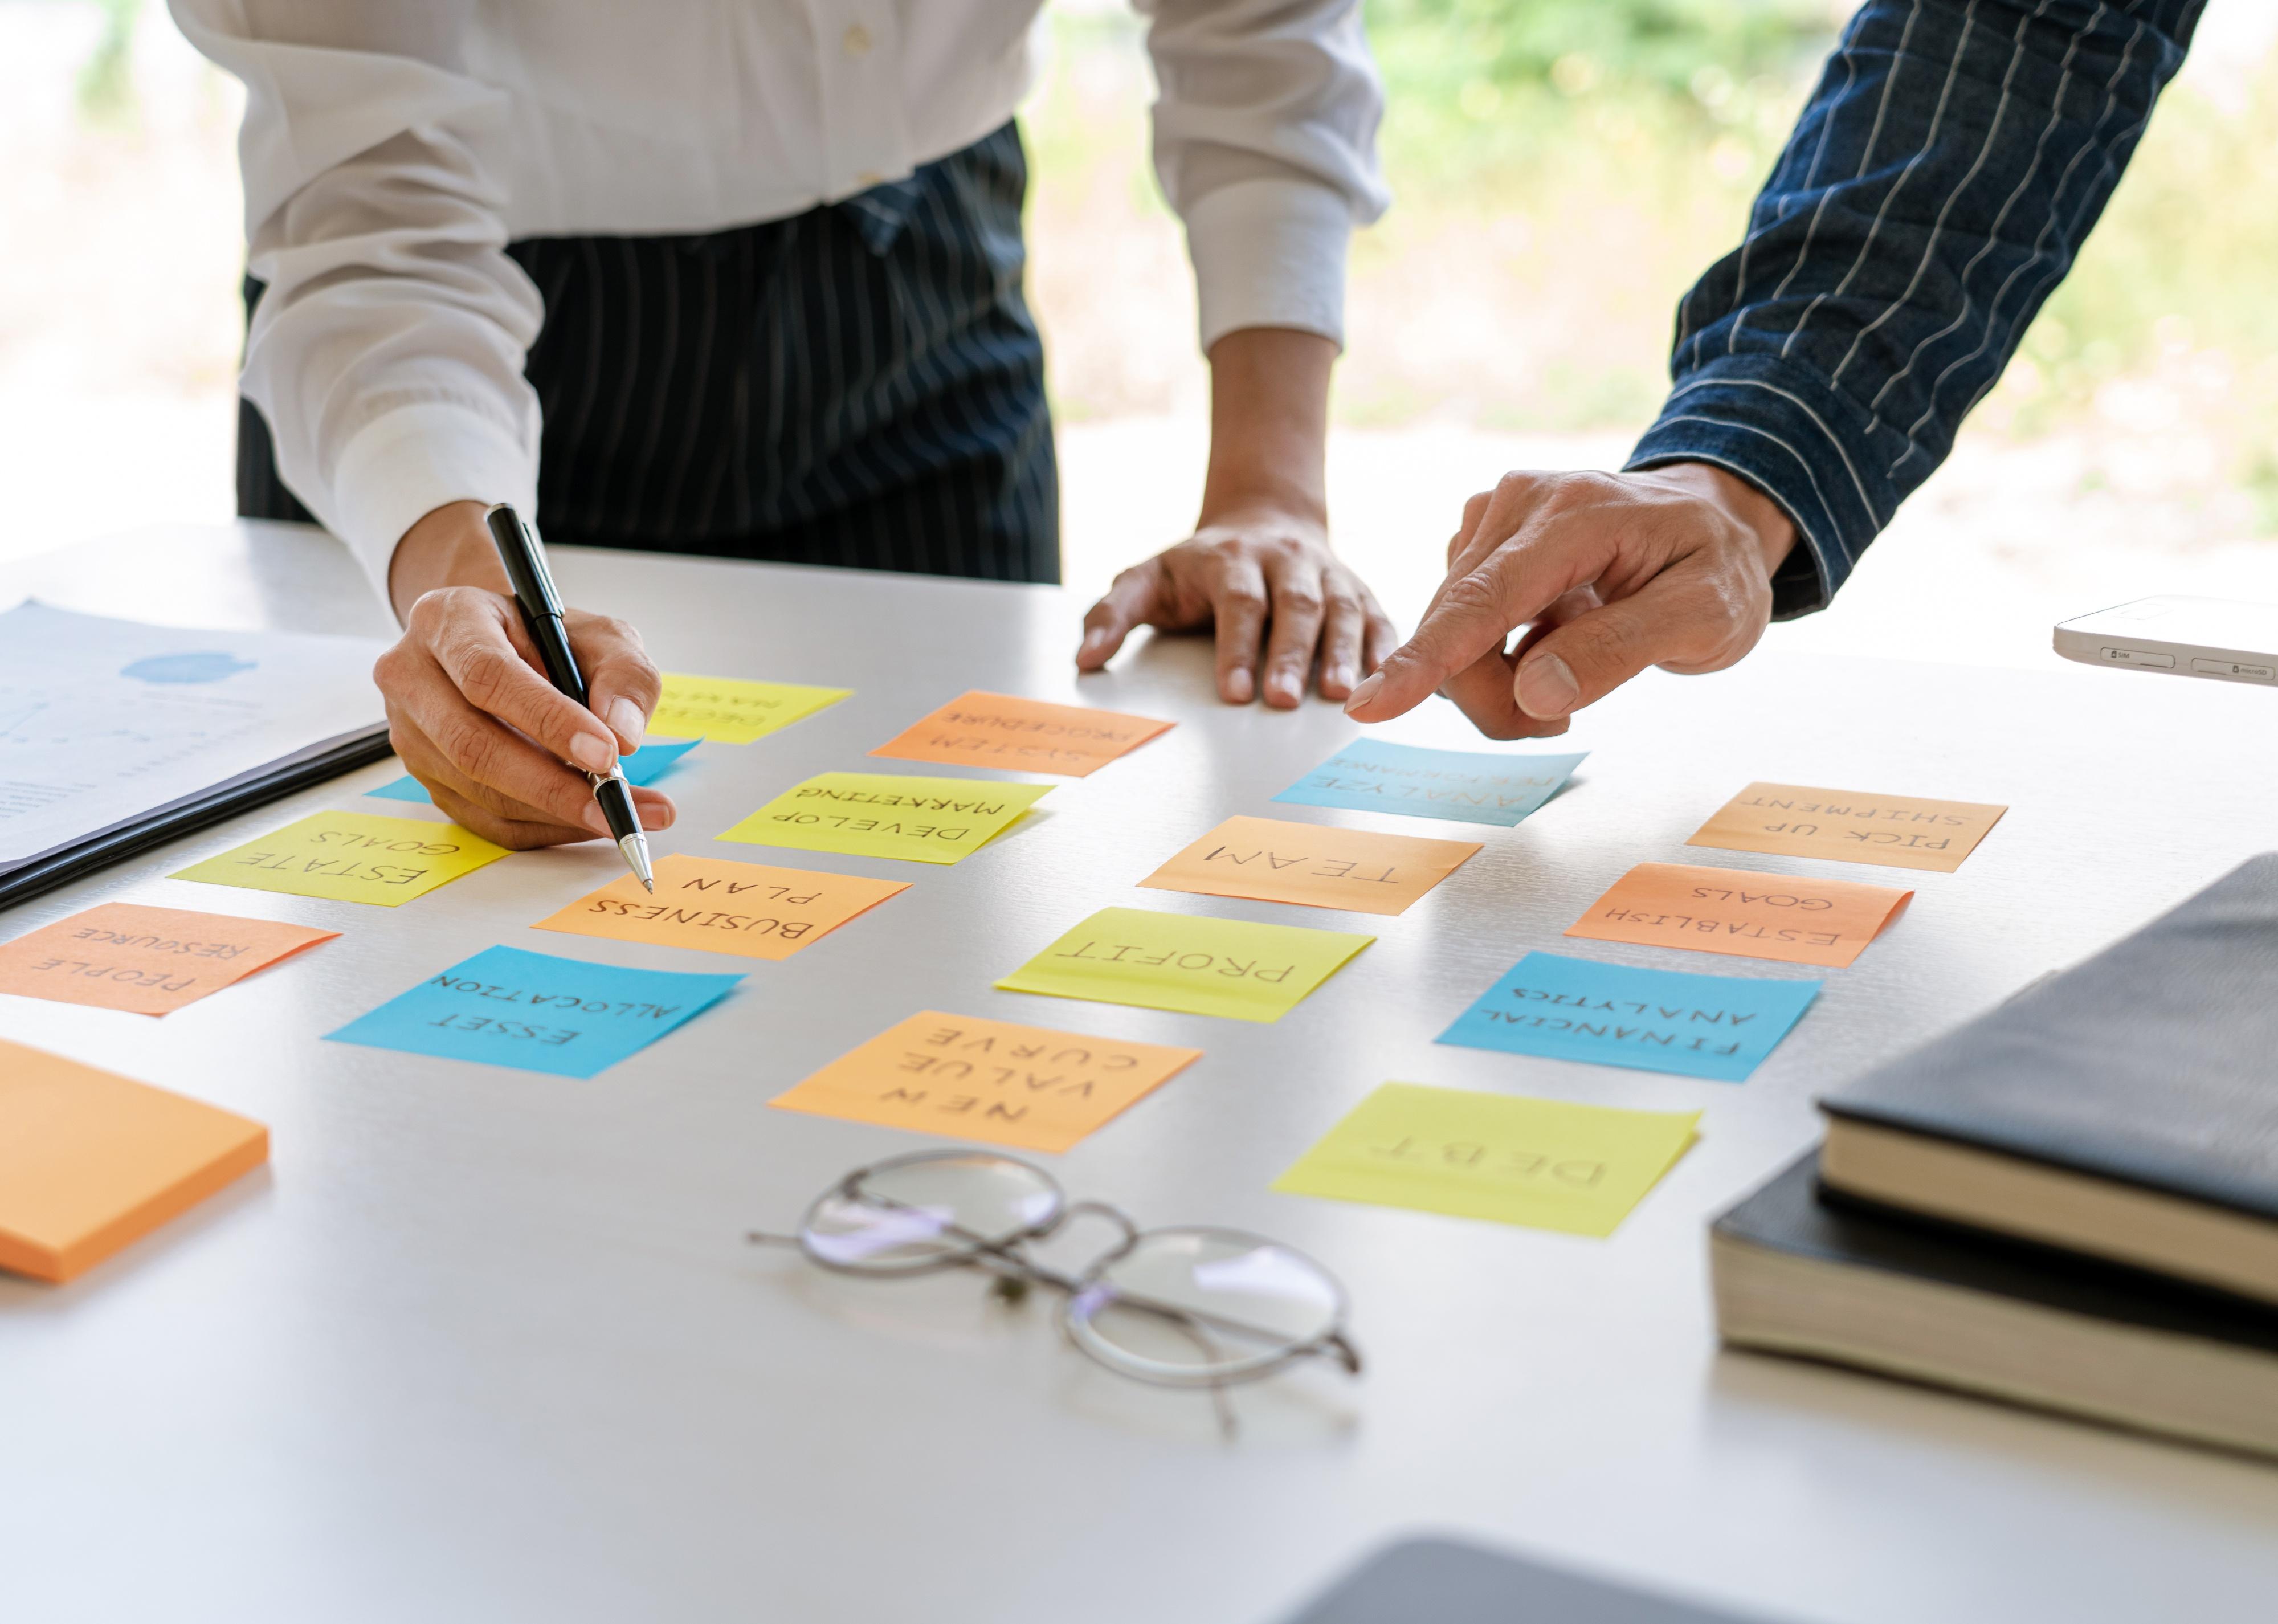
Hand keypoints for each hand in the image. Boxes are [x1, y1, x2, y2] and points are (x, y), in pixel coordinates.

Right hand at [372, 500, 675, 847]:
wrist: (507, 646)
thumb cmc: (551, 638)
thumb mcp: (601, 636)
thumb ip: (623, 676)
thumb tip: (624, 736)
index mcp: (449, 619)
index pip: (488, 675)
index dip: (547, 719)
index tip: (606, 753)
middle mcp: (412, 674)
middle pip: (472, 744)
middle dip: (552, 785)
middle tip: (615, 804)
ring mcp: (410, 731)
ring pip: (477, 791)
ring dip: (554, 813)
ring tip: (620, 815)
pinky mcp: (426, 776)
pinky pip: (484, 819)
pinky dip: (542, 827)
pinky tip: (586, 821)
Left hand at [1075, 510, 1397, 706]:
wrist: (1262, 521)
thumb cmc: (1196, 569)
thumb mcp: (1147, 580)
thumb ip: (1112, 614)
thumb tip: (1084, 660)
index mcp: (1232, 560)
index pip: (1239, 603)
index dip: (1237, 647)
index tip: (1233, 692)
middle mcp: (1286, 560)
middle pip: (1295, 605)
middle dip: (1291, 654)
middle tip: (1283, 700)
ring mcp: (1328, 572)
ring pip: (1341, 608)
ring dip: (1342, 652)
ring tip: (1340, 697)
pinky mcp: (1358, 587)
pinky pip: (1377, 613)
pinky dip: (1382, 645)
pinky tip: (1384, 679)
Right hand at [1342, 463, 1795, 737]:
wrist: (1715, 523)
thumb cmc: (1717, 567)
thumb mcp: (1706, 616)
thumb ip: (1621, 649)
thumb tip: (1536, 692)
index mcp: (1574, 513)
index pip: (1484, 599)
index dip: (1428, 660)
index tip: (1371, 707)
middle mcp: (1518, 502)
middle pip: (1459, 627)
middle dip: (1497, 696)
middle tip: (1560, 723)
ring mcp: (1492, 518)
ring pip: (1450, 632)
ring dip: (1495, 683)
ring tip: (1568, 679)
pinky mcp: (1481, 541)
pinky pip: (1457, 623)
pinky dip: (1491, 660)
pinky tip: (1546, 649)